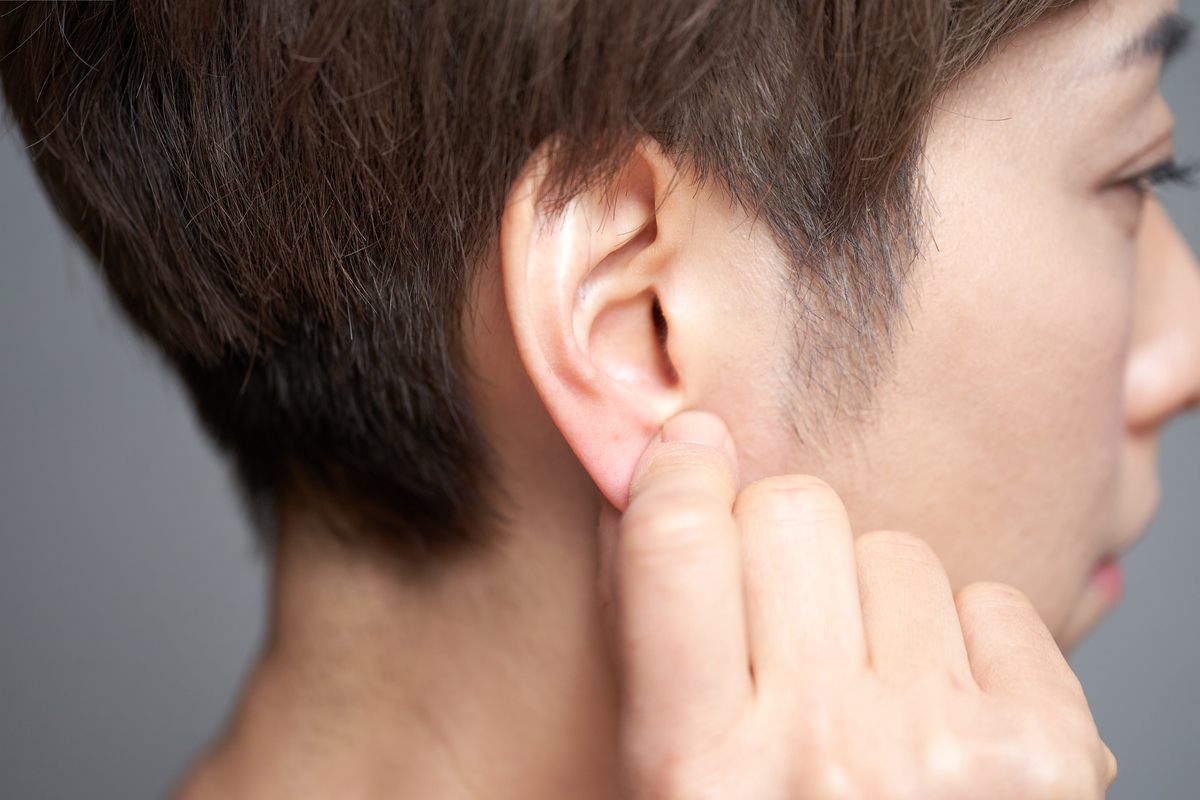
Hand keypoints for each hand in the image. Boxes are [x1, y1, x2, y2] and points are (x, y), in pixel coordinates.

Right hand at [602, 410, 1116, 798]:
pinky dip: (968, 644)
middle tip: (789, 618)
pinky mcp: (1046, 752)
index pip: (676, 544)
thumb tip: (677, 453)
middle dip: (783, 542)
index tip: (690, 453)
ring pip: (896, 550)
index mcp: (697, 771)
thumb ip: (655, 629)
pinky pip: (994, 600)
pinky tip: (947, 717)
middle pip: (795, 511)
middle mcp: (822, 755)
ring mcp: (941, 753)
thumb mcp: (672, 771)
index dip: (676, 474)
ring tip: (873, 695)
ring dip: (877, 603)